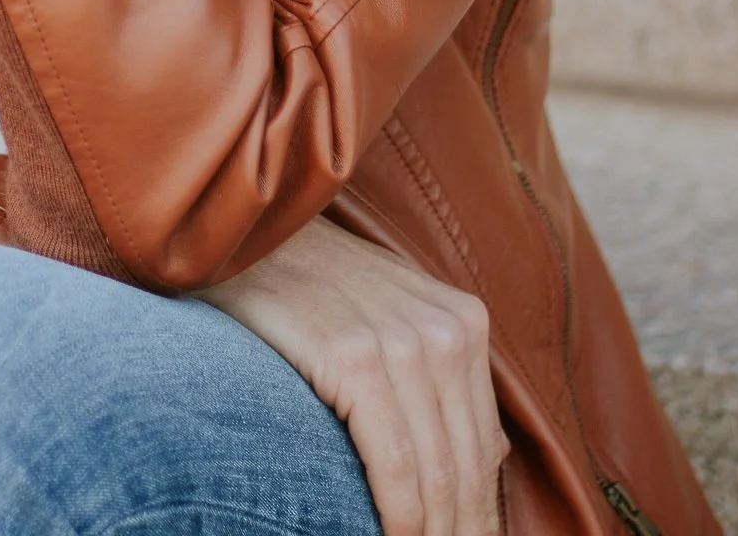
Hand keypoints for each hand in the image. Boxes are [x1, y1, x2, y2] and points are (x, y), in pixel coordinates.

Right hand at [197, 214, 507, 535]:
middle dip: (459, 531)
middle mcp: (443, 330)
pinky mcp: (353, 356)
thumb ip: (441, 376)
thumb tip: (490, 457)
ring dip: (430, 534)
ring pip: (435, 474)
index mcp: (463, 322)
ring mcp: (400, 341)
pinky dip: (397, 516)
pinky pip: (392, 463)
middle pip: (464, 468)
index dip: (477, 514)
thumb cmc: (314, 282)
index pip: (482, 449)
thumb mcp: (392, 312)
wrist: (247, 232)